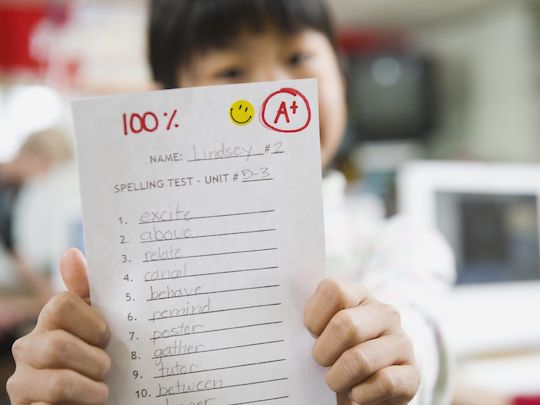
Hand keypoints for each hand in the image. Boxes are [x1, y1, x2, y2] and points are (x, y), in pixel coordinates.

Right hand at [7, 248, 110, 404]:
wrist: (88, 400)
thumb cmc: (95, 357)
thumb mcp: (97, 324)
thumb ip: (87, 290)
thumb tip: (71, 253)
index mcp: (47, 322)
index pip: (61, 304)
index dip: (92, 321)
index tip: (106, 336)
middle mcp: (27, 349)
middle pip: (59, 345)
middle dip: (95, 361)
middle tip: (106, 368)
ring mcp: (22, 383)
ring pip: (60, 383)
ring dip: (92, 389)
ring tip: (100, 391)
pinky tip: (86, 404)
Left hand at [304, 279, 419, 404]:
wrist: (364, 390)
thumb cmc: (333, 356)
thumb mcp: (321, 333)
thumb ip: (309, 322)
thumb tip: (282, 322)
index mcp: (358, 295)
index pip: (333, 290)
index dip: (314, 316)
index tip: (309, 334)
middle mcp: (384, 313)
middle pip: (346, 325)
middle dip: (323, 352)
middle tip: (319, 363)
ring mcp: (402, 342)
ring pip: (360, 359)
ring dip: (338, 378)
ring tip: (336, 382)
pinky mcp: (413, 374)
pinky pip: (384, 382)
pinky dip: (361, 395)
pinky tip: (357, 394)